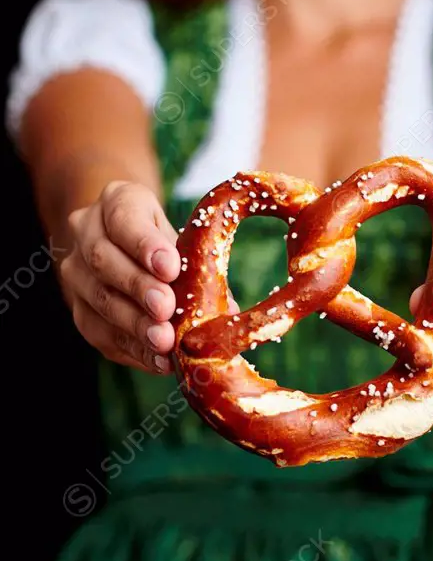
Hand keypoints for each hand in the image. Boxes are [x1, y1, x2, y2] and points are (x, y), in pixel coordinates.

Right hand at [61, 182, 181, 373]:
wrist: (127, 248)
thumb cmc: (165, 243)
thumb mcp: (182, 238)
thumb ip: (200, 267)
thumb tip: (226, 308)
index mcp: (116, 200)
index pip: (124, 218)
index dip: (145, 244)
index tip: (170, 267)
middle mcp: (86, 231)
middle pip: (104, 260)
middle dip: (138, 287)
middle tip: (166, 308)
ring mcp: (77, 272)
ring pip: (99, 299)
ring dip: (134, 324)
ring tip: (163, 341)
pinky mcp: (80, 310)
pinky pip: (102, 333)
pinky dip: (132, 348)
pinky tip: (157, 359)